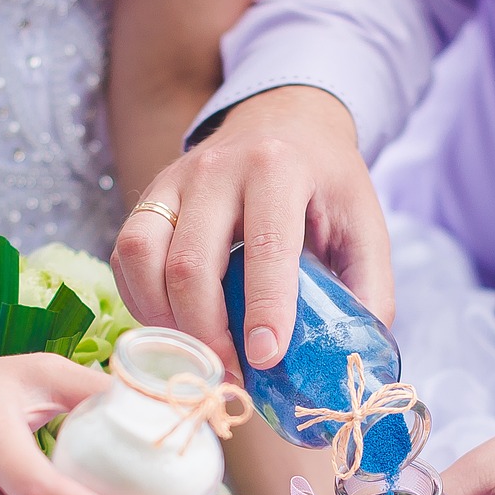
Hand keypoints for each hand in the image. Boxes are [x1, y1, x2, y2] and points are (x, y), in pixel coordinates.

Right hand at [111, 85, 392, 375]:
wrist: (285, 122)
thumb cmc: (326, 185)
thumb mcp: (365, 227)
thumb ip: (368, 291)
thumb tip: (349, 362)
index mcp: (278, 168)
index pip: (265, 247)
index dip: (263, 309)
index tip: (265, 358)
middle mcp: (217, 168)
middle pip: (190, 264)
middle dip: (207, 332)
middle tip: (233, 372)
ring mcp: (174, 180)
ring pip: (143, 258)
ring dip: (167, 320)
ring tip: (202, 352)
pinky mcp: (148, 197)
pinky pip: (126, 257)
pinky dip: (144, 302)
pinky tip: (177, 325)